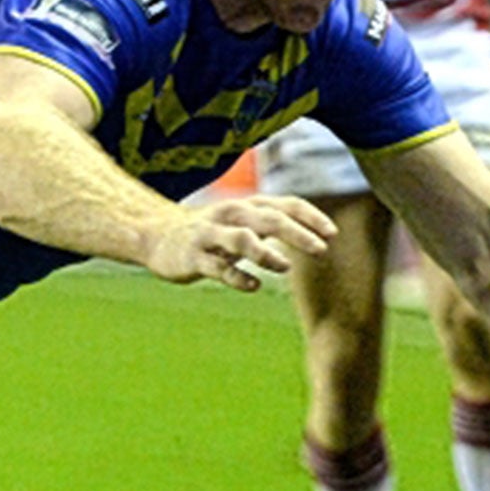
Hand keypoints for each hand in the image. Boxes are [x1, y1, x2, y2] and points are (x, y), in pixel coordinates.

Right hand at [143, 196, 334, 291]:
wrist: (157, 236)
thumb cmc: (212, 231)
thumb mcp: (245, 221)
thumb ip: (276, 223)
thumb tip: (316, 232)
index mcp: (248, 206)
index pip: (286, 204)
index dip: (310, 217)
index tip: (333, 233)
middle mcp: (231, 215)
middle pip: (270, 219)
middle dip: (298, 234)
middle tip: (322, 250)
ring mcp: (211, 236)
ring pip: (242, 240)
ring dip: (265, 253)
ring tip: (284, 266)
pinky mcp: (195, 257)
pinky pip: (219, 268)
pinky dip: (237, 277)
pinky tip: (254, 286)